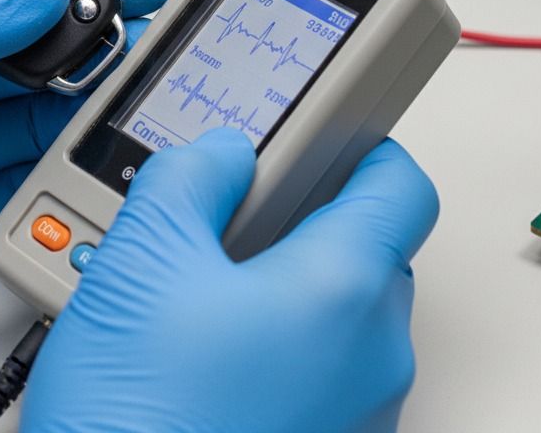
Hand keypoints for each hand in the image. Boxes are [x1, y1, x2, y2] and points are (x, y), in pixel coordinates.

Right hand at [22, 129, 437, 432]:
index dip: (366, 147)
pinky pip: (321, 369)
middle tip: (232, 213)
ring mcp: (356, 412)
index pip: (402, 185)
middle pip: (368, 247)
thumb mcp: (142, 257)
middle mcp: (370, 355)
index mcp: (342, 289)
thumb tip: (221, 152)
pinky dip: (280, 342)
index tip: (327, 135)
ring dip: (285, 283)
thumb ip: (190, 175)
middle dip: (304, 218)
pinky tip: (205, 347)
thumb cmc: (138, 418)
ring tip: (201, 287)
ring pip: (340, 311)